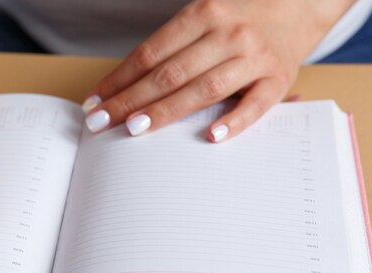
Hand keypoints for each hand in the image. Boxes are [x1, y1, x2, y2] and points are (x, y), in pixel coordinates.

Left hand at [82, 0, 352, 141]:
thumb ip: (172, 46)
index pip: (150, 53)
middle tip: (99, 123)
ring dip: (166, 111)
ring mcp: (254, 57)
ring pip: (204, 88)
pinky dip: (235, 120)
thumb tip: (125, 85)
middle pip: (169, 74)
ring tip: (134, 129)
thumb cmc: (239, 14)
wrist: (300, 2)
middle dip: (129, 100)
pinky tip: (212, 137)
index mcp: (203, 13)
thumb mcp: (203, 16)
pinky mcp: (278, 78)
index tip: (94, 102)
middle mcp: (227, 34)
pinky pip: (256, 104)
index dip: (118, 79)